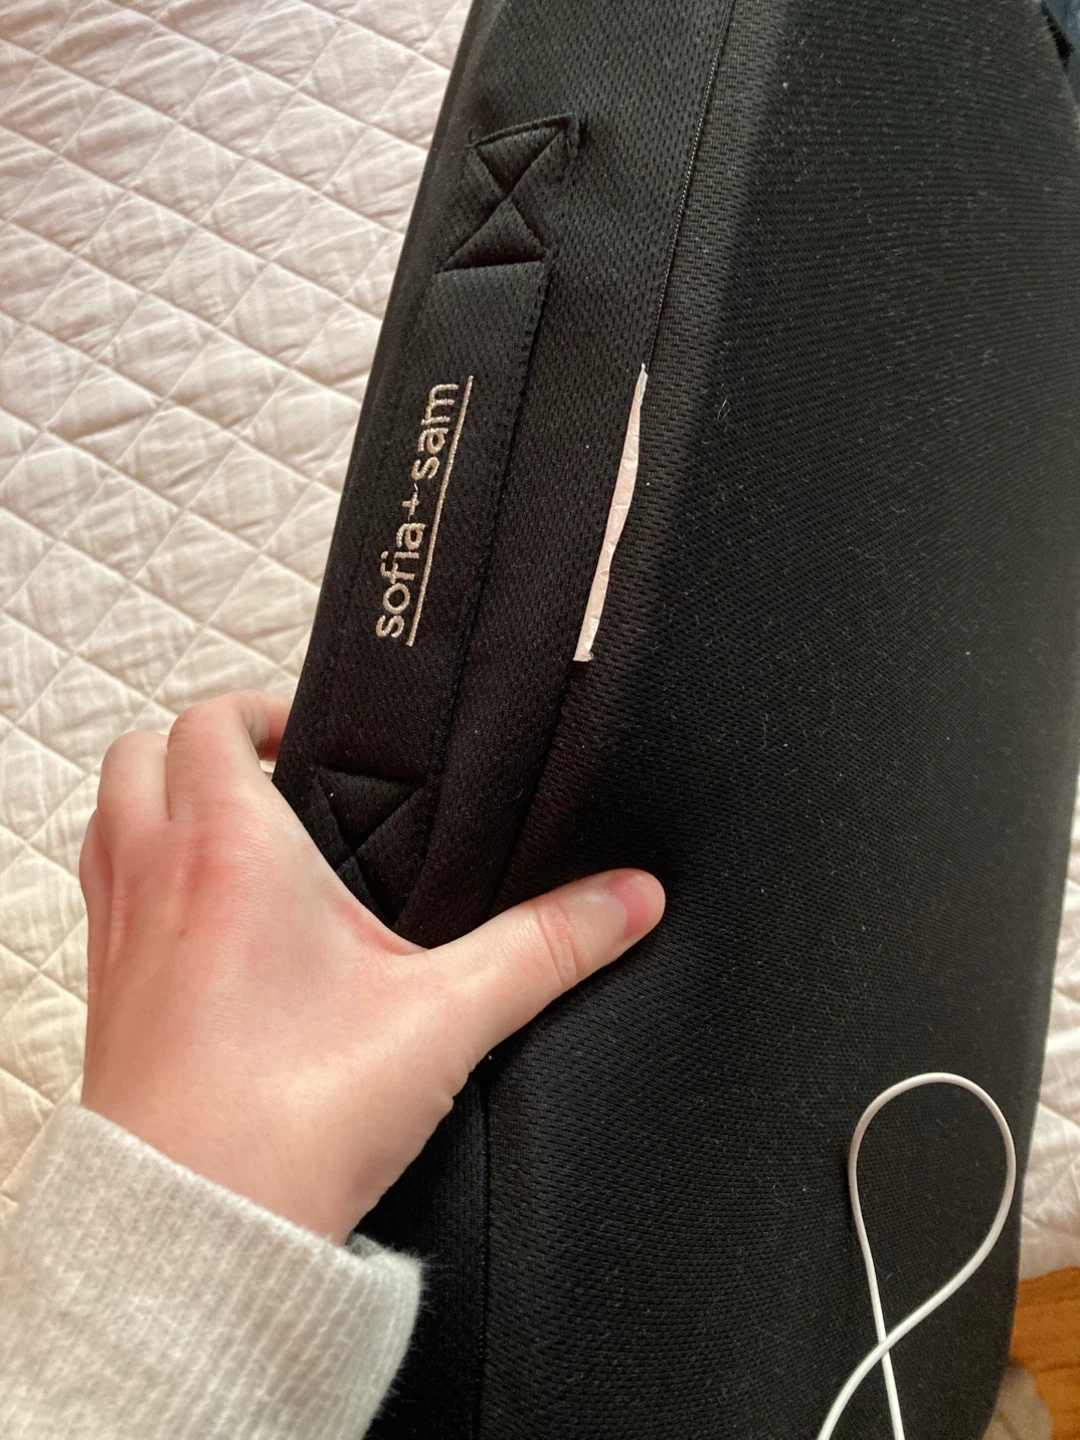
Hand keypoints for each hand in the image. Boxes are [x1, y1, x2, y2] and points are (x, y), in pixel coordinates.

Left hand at [79, 691, 663, 1241]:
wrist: (193, 1233)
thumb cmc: (293, 1122)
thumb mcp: (445, 1019)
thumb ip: (546, 946)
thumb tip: (632, 899)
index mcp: (231, 849)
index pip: (210, 722)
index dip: (257, 710)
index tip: (309, 740)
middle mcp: (157, 875)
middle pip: (139, 751)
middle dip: (200, 744)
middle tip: (271, 773)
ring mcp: (117, 934)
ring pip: (107, 817)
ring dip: (157, 799)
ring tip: (234, 832)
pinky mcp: (105, 994)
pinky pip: (101, 892)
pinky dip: (137, 871)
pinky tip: (202, 922)